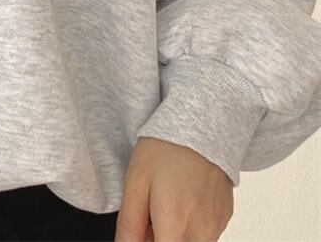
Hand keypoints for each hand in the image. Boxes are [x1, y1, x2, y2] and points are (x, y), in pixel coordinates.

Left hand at [115, 137, 233, 241]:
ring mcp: (217, 226)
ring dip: (174, 234)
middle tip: (148, 215)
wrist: (200, 124)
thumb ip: (130, 225)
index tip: (141, 230)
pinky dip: (189, 225)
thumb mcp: (135, 183)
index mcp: (175, 228)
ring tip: (162, 202)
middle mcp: (201, 234)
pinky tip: (180, 198)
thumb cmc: (165, 149)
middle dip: (159, 238)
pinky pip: (204, 234)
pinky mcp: (225, 217)